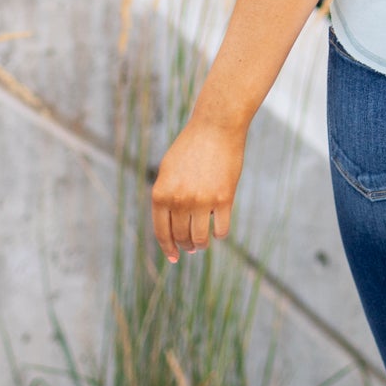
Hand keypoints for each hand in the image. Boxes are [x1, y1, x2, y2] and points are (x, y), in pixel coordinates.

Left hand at [150, 117, 245, 262]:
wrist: (216, 128)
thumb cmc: (191, 147)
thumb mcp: (168, 171)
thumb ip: (165, 196)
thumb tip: (169, 226)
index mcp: (161, 194)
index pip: (162, 232)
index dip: (167, 248)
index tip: (174, 258)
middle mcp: (179, 200)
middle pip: (181, 236)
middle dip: (186, 246)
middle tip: (191, 248)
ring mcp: (202, 201)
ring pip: (200, 238)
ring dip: (201, 245)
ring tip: (203, 244)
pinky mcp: (224, 199)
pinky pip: (221, 229)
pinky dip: (220, 234)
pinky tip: (218, 231)